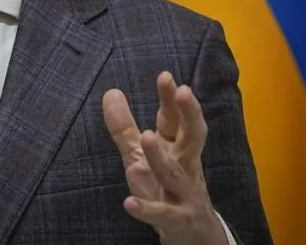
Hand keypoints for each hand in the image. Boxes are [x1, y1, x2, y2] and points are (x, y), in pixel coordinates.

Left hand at [102, 71, 226, 244]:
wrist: (195, 237)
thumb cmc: (167, 189)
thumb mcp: (142, 157)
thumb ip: (125, 127)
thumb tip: (110, 92)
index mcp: (178, 149)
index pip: (176, 120)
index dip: (172, 98)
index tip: (166, 76)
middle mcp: (186, 167)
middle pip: (192, 138)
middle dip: (189, 114)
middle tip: (183, 91)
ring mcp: (184, 194)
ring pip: (175, 173)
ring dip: (161, 156)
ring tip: (146, 136)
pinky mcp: (177, 220)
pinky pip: (163, 214)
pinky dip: (147, 208)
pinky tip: (129, 203)